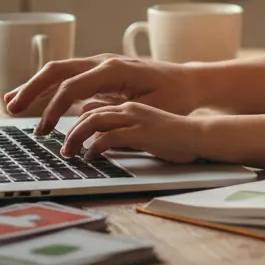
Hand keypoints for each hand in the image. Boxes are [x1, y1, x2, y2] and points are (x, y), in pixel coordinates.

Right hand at [3, 55, 200, 134]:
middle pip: (58, 70)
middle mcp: (103, 62)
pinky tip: (31, 96)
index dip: (54, 109)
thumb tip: (87, 118)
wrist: (189, 82)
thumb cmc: (175, 98)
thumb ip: (120, 112)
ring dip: (35, 85)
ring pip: (60, 70)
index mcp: (114, 70)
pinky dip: (48, 86)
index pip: (73, 87)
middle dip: (32, 88)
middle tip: (10, 108)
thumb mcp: (152, 109)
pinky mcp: (99, 73)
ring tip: (11, 101)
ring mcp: (100, 64)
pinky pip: (69, 76)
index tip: (45, 131)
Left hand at [62, 102, 200, 163]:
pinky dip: (95, 147)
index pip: (93, 109)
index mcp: (129, 106)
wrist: (200, 136)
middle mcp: (129, 108)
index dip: (76, 124)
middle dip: (71, 132)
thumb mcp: (143, 132)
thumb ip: (123, 132)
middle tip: (64, 150)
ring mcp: (134, 118)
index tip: (69, 139)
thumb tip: (99, 140)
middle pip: (88, 114)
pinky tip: (92, 157)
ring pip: (93, 121)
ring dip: (76, 138)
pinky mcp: (140, 132)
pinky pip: (108, 137)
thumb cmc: (174, 137)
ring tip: (70, 153)